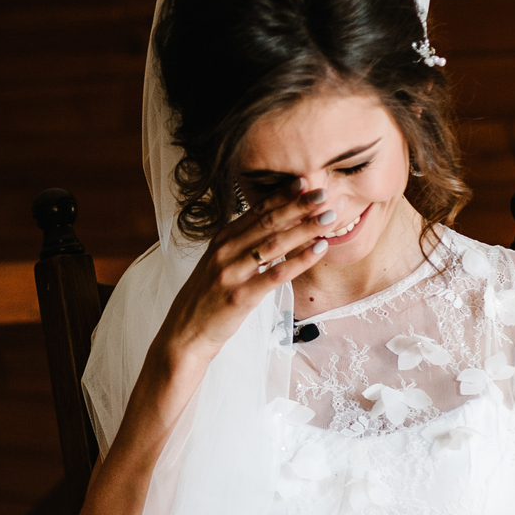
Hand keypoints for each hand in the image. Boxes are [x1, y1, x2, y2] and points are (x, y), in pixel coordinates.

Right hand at [158, 187, 336, 361]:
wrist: (185, 332)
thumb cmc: (207, 299)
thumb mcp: (219, 264)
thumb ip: (241, 244)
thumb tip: (272, 226)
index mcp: (221, 240)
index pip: (256, 212)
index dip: (282, 195)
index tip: (304, 182)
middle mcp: (225, 252)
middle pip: (268, 222)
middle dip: (298, 206)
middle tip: (324, 193)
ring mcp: (232, 273)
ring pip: (274, 244)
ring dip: (305, 228)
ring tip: (329, 217)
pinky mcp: (240, 297)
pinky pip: (276, 275)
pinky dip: (299, 260)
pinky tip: (319, 250)